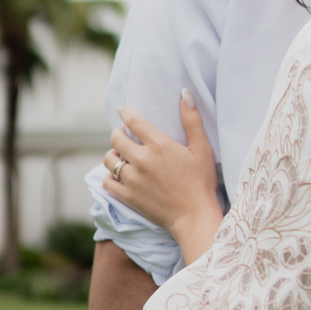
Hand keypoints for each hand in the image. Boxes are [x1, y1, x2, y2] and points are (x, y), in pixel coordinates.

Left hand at [103, 92, 221, 240]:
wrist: (195, 216)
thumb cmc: (202, 182)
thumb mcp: (202, 148)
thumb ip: (192, 120)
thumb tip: (184, 93)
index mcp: (159, 145)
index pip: (133, 121)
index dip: (125, 112)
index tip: (124, 111)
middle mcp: (142, 160)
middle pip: (116, 139)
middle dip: (118, 132)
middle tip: (124, 133)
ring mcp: (132, 180)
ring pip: (109, 160)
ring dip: (113, 154)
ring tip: (121, 154)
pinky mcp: (128, 197)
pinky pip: (108, 182)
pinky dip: (110, 177)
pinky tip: (118, 175)